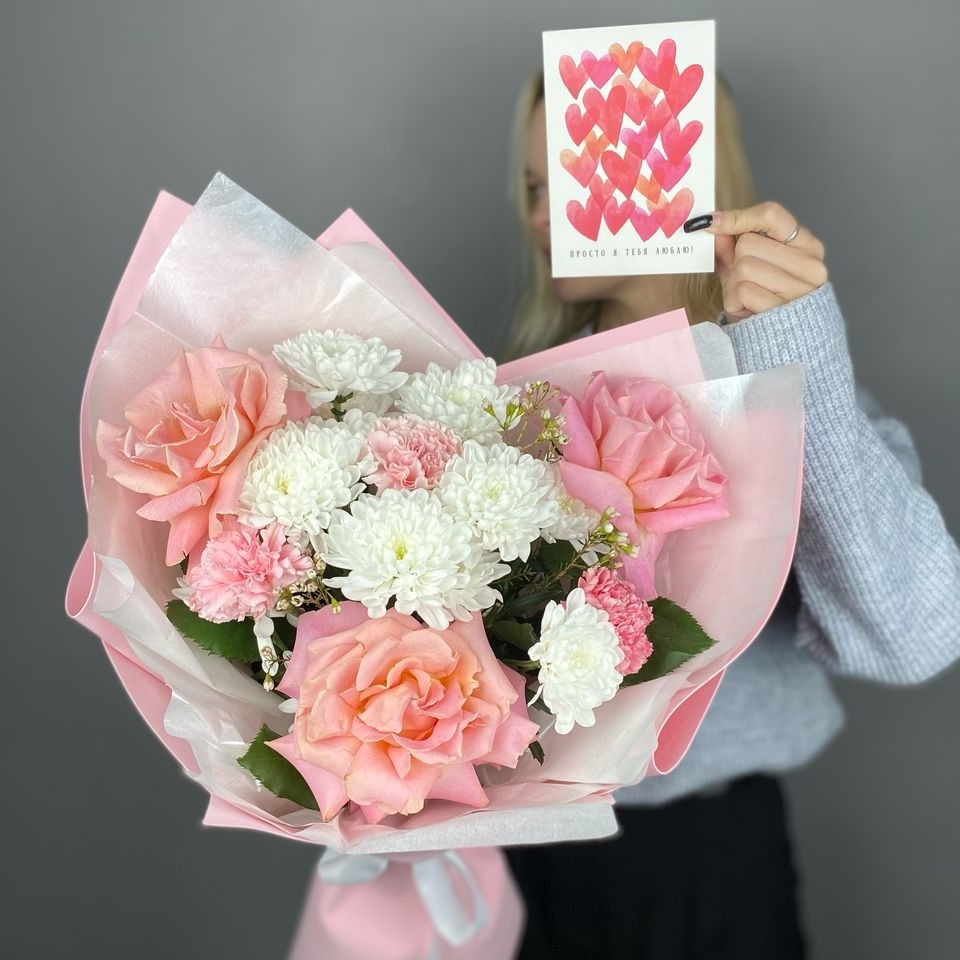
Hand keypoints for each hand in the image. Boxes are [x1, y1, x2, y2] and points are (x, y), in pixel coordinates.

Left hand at [703, 202, 828, 322]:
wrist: (781, 346)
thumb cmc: (764, 302)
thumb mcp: (750, 270)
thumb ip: (733, 248)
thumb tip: (713, 227)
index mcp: (808, 247)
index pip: (771, 215)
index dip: (736, 217)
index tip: (710, 223)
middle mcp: (811, 265)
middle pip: (749, 243)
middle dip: (736, 262)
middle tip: (744, 281)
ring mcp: (800, 289)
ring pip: (744, 266)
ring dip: (734, 284)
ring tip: (747, 297)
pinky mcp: (782, 310)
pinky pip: (742, 291)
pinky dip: (734, 301)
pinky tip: (746, 309)